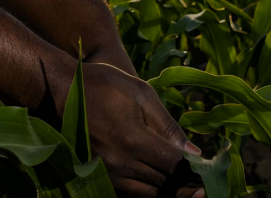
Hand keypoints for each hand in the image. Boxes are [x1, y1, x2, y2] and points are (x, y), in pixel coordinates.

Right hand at [70, 62, 202, 197]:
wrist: (63, 89)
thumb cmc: (106, 84)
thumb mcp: (141, 94)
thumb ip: (168, 125)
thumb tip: (194, 153)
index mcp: (133, 139)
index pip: (173, 166)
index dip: (193, 173)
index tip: (207, 177)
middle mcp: (120, 162)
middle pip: (162, 184)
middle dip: (183, 186)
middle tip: (202, 187)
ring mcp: (107, 172)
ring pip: (147, 193)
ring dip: (166, 191)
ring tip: (183, 188)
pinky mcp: (98, 174)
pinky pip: (129, 192)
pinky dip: (147, 190)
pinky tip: (158, 183)